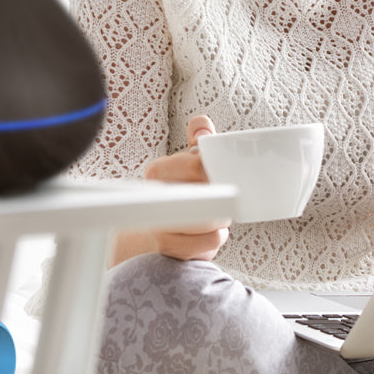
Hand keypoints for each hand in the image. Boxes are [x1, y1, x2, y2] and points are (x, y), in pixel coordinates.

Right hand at [142, 115, 230, 260]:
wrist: (151, 236)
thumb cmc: (178, 195)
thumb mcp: (187, 163)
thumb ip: (197, 141)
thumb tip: (201, 123)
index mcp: (158, 171)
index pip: (195, 166)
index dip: (213, 171)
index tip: (219, 175)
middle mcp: (156, 197)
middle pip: (205, 195)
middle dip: (221, 197)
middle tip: (223, 196)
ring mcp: (159, 225)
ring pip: (210, 221)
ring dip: (220, 218)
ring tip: (215, 215)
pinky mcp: (171, 249)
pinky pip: (209, 242)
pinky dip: (215, 238)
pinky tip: (208, 234)